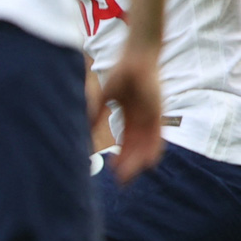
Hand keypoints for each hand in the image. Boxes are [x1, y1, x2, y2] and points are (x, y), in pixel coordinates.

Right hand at [100, 47, 162, 181]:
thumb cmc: (121, 72)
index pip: (125, 142)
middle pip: (135, 148)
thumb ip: (96, 112)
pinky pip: (157, 137)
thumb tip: (83, 128)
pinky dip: (152, 151)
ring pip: (146, 146)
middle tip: (121, 181)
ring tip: (129, 176)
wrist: (137, 58)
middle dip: (128, 165)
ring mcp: (150, 118)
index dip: (120, 157)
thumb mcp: (105, 96)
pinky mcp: (157, 114)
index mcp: (129, 116)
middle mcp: (141, 120)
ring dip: (138, 162)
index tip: (112, 170)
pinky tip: (148, 163)